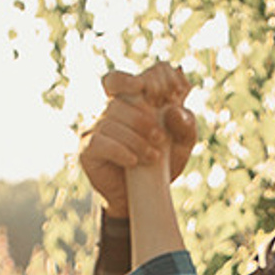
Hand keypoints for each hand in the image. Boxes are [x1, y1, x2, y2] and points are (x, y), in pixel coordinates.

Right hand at [79, 63, 198, 217]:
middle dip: (143, 117)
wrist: (143, 199)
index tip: (172, 96)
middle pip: (120, 97)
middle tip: (160, 138)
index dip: (152, 79)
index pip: (133, 76)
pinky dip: (120, 150)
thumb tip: (174, 109)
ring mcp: (95, 126)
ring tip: (153, 157)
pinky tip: (134, 162)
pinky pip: (100, 141)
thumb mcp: (182, 144)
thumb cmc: (161, 164)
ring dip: (136, 139)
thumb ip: (186, 124)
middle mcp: (110, 108)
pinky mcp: (87, 148)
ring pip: (111, 119)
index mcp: (132, 100)